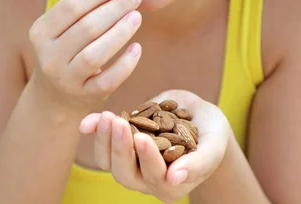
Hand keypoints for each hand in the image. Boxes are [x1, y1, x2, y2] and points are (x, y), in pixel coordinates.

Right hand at [28, 0, 142, 112]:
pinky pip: (108, 80)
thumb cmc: (66, 52)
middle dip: (115, 8)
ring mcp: (66, 79)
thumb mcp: (64, 30)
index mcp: (41, 32)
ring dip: (120, 32)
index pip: (72, 5)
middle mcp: (49, 56)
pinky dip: (125, 64)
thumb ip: (86, 8)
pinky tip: (137, 48)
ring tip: (137, 17)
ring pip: (95, 54)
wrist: (54, 97)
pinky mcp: (85, 96)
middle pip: (86, 27)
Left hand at [79, 90, 231, 203]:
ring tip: (108, 116)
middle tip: (118, 122)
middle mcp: (147, 179)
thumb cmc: (212, 134)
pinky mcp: (121, 143)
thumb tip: (175, 179)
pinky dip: (94, 131)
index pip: (155, 177)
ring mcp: (131, 162)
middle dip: (120, 148)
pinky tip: (86, 122)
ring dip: (104, 140)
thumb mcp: (213, 145)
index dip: (146, 159)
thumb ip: (199, 162)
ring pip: (109, 161)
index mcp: (171, 185)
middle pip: (125, 173)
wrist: (199, 116)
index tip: (142, 137)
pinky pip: (102, 143)